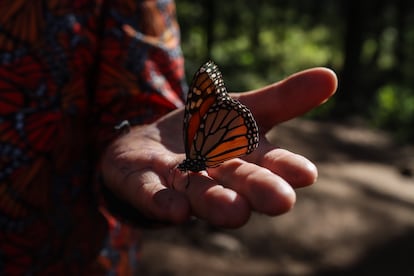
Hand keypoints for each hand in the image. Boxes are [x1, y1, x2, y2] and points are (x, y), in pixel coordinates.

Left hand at [100, 67, 336, 227]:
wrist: (152, 144)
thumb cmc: (205, 132)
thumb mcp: (241, 108)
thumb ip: (282, 99)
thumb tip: (332, 77)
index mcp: (243, 158)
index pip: (270, 164)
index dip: (286, 168)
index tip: (306, 174)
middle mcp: (216, 176)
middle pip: (239, 183)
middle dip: (258, 190)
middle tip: (281, 202)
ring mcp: (180, 182)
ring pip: (201, 194)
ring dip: (216, 202)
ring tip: (235, 212)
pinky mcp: (145, 183)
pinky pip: (154, 196)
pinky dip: (164, 204)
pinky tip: (177, 211)